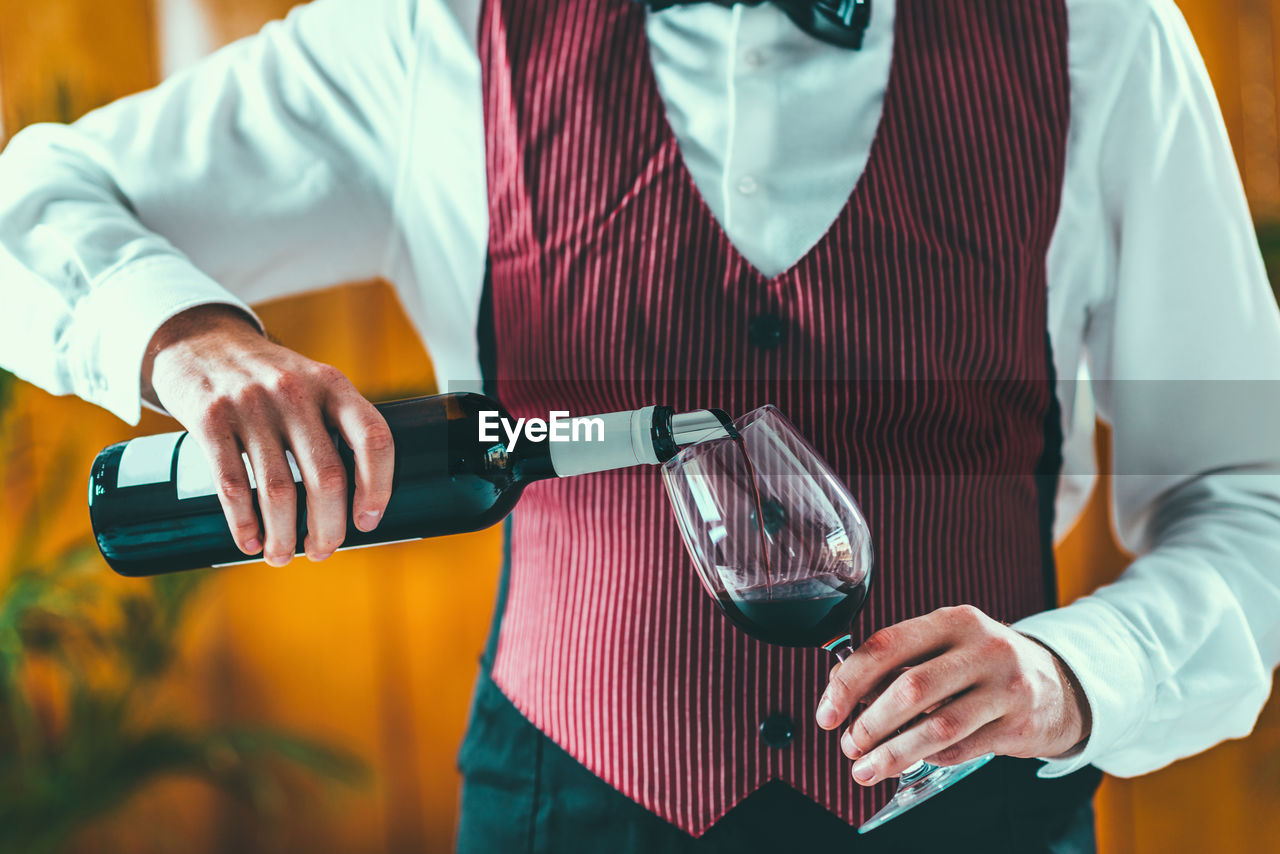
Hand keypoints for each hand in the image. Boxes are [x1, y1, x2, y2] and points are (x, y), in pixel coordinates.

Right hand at [142, 304, 393, 564]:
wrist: (199, 341)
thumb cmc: (268, 378)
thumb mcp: (312, 382)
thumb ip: (335, 425)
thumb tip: (353, 504)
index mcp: (333, 385)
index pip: (374, 438)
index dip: (378, 486)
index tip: (369, 520)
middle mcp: (296, 392)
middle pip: (327, 476)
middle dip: (328, 527)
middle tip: (322, 551)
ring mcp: (251, 404)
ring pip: (280, 490)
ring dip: (284, 535)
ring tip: (282, 556)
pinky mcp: (210, 418)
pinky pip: (232, 484)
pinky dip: (244, 523)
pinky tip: (250, 541)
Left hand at [816, 605, 1089, 785]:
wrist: (1061, 684)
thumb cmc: (986, 663)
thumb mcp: (947, 645)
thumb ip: (897, 661)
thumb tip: (839, 687)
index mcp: (954, 620)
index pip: (887, 645)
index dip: (849, 682)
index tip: (828, 711)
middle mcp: (984, 647)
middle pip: (910, 688)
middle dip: (869, 723)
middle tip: (848, 744)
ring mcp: (1007, 687)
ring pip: (937, 726)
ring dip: (893, 753)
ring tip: (865, 767)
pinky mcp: (1020, 725)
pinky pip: (962, 749)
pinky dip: (930, 758)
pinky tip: (914, 760)